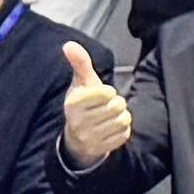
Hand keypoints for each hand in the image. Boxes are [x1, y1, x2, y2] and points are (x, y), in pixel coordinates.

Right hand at [57, 43, 131, 166]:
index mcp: (73, 104)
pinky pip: (124, 135)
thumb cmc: (83, 104)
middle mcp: (78, 122)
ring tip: (108, 117)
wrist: (76, 137)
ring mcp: (89, 138)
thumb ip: (79, 63)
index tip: (101, 94)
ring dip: (120, 117)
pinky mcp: (101, 149)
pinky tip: (109, 129)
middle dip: (117, 103)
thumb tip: (69, 44)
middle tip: (106, 106)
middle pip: (117, 106)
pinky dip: (121, 130)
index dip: (108, 91)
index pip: (106, 92)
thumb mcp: (81, 83)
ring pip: (123, 120)